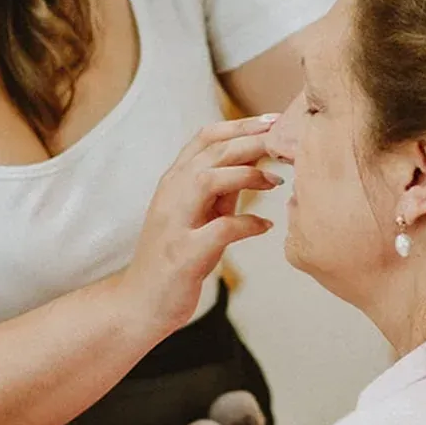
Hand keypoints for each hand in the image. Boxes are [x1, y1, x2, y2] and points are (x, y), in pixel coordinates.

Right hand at [119, 116, 280, 338]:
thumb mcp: (197, 215)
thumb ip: (220, 190)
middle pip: (211, 152)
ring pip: (208, 180)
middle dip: (252, 141)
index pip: (205, 138)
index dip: (241, 125)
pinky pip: (220, 230)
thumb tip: (255, 163)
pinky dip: (248, 224)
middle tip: (286, 140)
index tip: (275, 121)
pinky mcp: (183, 254)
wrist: (139, 303)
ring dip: (247, 175)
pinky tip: (266, 225)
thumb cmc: (173, 258)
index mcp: (173, 181)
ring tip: (277, 182)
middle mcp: (170, 195)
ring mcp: (174, 223)